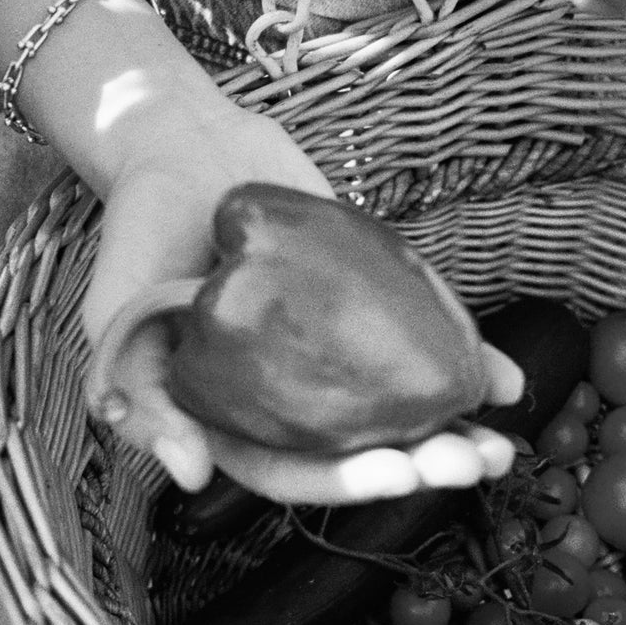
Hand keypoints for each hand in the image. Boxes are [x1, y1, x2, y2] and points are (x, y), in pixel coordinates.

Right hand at [81, 99, 521, 502]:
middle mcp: (286, 391)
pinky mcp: (367, 298)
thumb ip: (140, 391)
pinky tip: (509, 380)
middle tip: (472, 463)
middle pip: (357, 449)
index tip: (400, 473)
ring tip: (501, 446)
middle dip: (420, 466)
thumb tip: (192, 478)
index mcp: (230, 414)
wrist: (185, 142)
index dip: (347, 482)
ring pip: (397, 407)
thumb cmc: (138, 229)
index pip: (292, 471)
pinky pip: (419, 336)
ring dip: (453, 433)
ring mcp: (332, 347)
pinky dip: (466, 361)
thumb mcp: (116, 311)